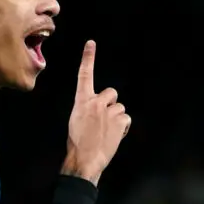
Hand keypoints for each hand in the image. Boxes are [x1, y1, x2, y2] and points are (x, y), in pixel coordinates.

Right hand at [61, 40, 131, 185]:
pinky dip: (123, 127)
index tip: (91, 44)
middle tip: (103, 120)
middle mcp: (95, 102)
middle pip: (111, 93)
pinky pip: (126, 119)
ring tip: (106, 132)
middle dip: (110, 104)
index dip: (88, 58)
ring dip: (116, 118)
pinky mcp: (120, 120)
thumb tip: (101, 108)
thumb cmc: (78, 142)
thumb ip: (89, 108)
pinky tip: (113, 136)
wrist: (84, 159)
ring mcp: (109, 111)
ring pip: (120, 108)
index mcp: (81, 101)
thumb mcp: (77, 119)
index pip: (85, 75)